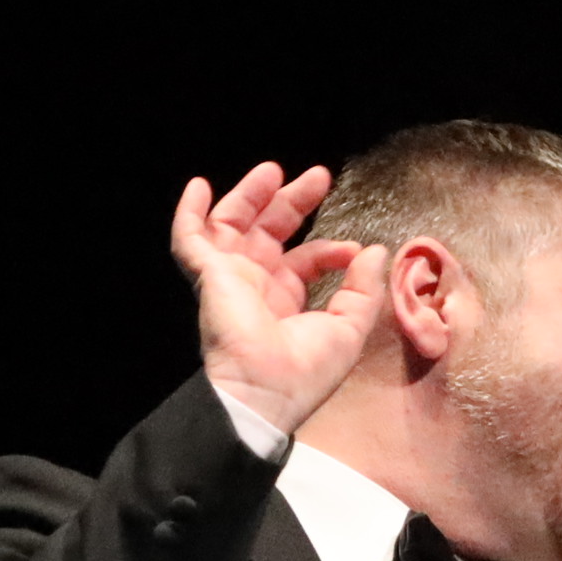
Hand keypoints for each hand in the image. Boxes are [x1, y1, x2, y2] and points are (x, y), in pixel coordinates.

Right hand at [168, 162, 388, 433]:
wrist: (265, 390)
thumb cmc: (305, 372)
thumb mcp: (349, 328)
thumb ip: (363, 289)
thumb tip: (372, 251)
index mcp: (285, 304)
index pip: (303, 261)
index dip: (329, 248)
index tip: (353, 249)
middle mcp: (255, 288)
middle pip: (269, 232)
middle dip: (291, 202)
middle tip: (318, 177)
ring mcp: (230, 279)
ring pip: (233, 226)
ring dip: (250, 196)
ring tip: (271, 170)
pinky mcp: (209, 275)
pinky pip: (188, 239)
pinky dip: (190, 213)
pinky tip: (198, 186)